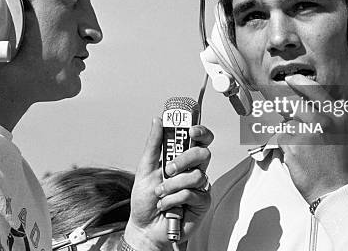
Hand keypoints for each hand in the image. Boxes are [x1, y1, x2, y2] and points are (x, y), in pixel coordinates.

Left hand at [125, 116, 213, 250]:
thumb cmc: (145, 200)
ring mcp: (199, 186)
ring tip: (161, 193)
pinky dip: (174, 199)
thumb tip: (157, 121)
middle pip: (203, 153)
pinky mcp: (202, 202)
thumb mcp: (144, 168)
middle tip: (169, 169)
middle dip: (184, 159)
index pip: (198, 139)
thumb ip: (153, 144)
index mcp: (181, 158)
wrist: (144, 228)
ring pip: (196, 175)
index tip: (191, 130)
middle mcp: (192, 170)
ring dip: (172, 185)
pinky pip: (193, 194)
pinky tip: (167, 205)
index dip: (200, 132)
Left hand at [278, 75, 347, 204]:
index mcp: (338, 116)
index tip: (290, 79)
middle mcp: (323, 120)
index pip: (315, 90)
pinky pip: (282, 138)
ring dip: (290, 133)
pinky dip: (286, 146)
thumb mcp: (344, 133)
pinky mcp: (293, 145)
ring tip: (304, 148)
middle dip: (286, 109)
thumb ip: (331, 114)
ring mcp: (307, 132)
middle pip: (294, 104)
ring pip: (287, 123)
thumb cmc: (339, 163)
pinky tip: (299, 156)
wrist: (335, 189)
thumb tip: (316, 99)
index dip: (300, 83)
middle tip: (285, 113)